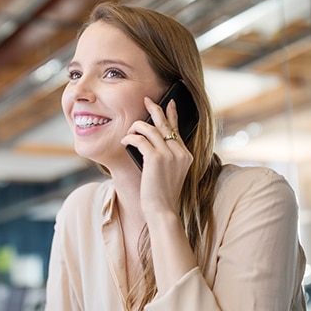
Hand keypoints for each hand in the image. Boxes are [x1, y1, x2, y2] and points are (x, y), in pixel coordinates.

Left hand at [123, 97, 192, 216]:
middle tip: (146, 100)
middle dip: (154, 109)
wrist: (163, 210)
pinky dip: (130, 138)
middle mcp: (180, 152)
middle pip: (165, 123)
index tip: (169, 103)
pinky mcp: (156, 158)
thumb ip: (167, 158)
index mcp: (186, 155)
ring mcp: (169, 154)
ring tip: (128, 132)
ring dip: (136, 128)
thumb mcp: (170, 174)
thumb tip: (150, 142)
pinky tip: (125, 141)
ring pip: (150, 129)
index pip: (177, 130)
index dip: (172, 115)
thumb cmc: (162, 195)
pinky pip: (140, 139)